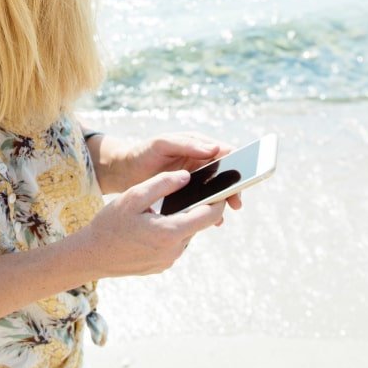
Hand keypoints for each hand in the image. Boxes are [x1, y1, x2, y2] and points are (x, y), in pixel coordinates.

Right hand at [75, 170, 225, 278]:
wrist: (92, 255)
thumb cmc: (110, 223)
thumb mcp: (134, 196)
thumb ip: (162, 184)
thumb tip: (186, 176)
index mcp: (170, 231)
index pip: (208, 214)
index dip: (218, 199)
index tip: (222, 186)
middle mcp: (174, 250)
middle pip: (197, 224)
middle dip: (196, 207)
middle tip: (187, 190)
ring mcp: (168, 260)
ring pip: (185, 234)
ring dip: (180, 220)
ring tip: (161, 208)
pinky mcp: (162, 266)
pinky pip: (174, 244)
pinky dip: (169, 232)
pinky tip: (151, 225)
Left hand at [116, 132, 243, 218]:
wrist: (125, 170)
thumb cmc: (144, 152)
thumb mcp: (163, 144)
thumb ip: (188, 144)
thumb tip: (215, 148)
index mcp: (198, 146)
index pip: (224, 152)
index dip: (236, 163)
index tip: (242, 175)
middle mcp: (200, 162)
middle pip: (225, 175)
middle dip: (232, 188)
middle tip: (236, 203)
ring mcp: (195, 178)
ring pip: (217, 190)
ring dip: (222, 202)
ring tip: (221, 216)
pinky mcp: (187, 193)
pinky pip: (204, 202)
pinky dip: (209, 211)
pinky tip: (212, 223)